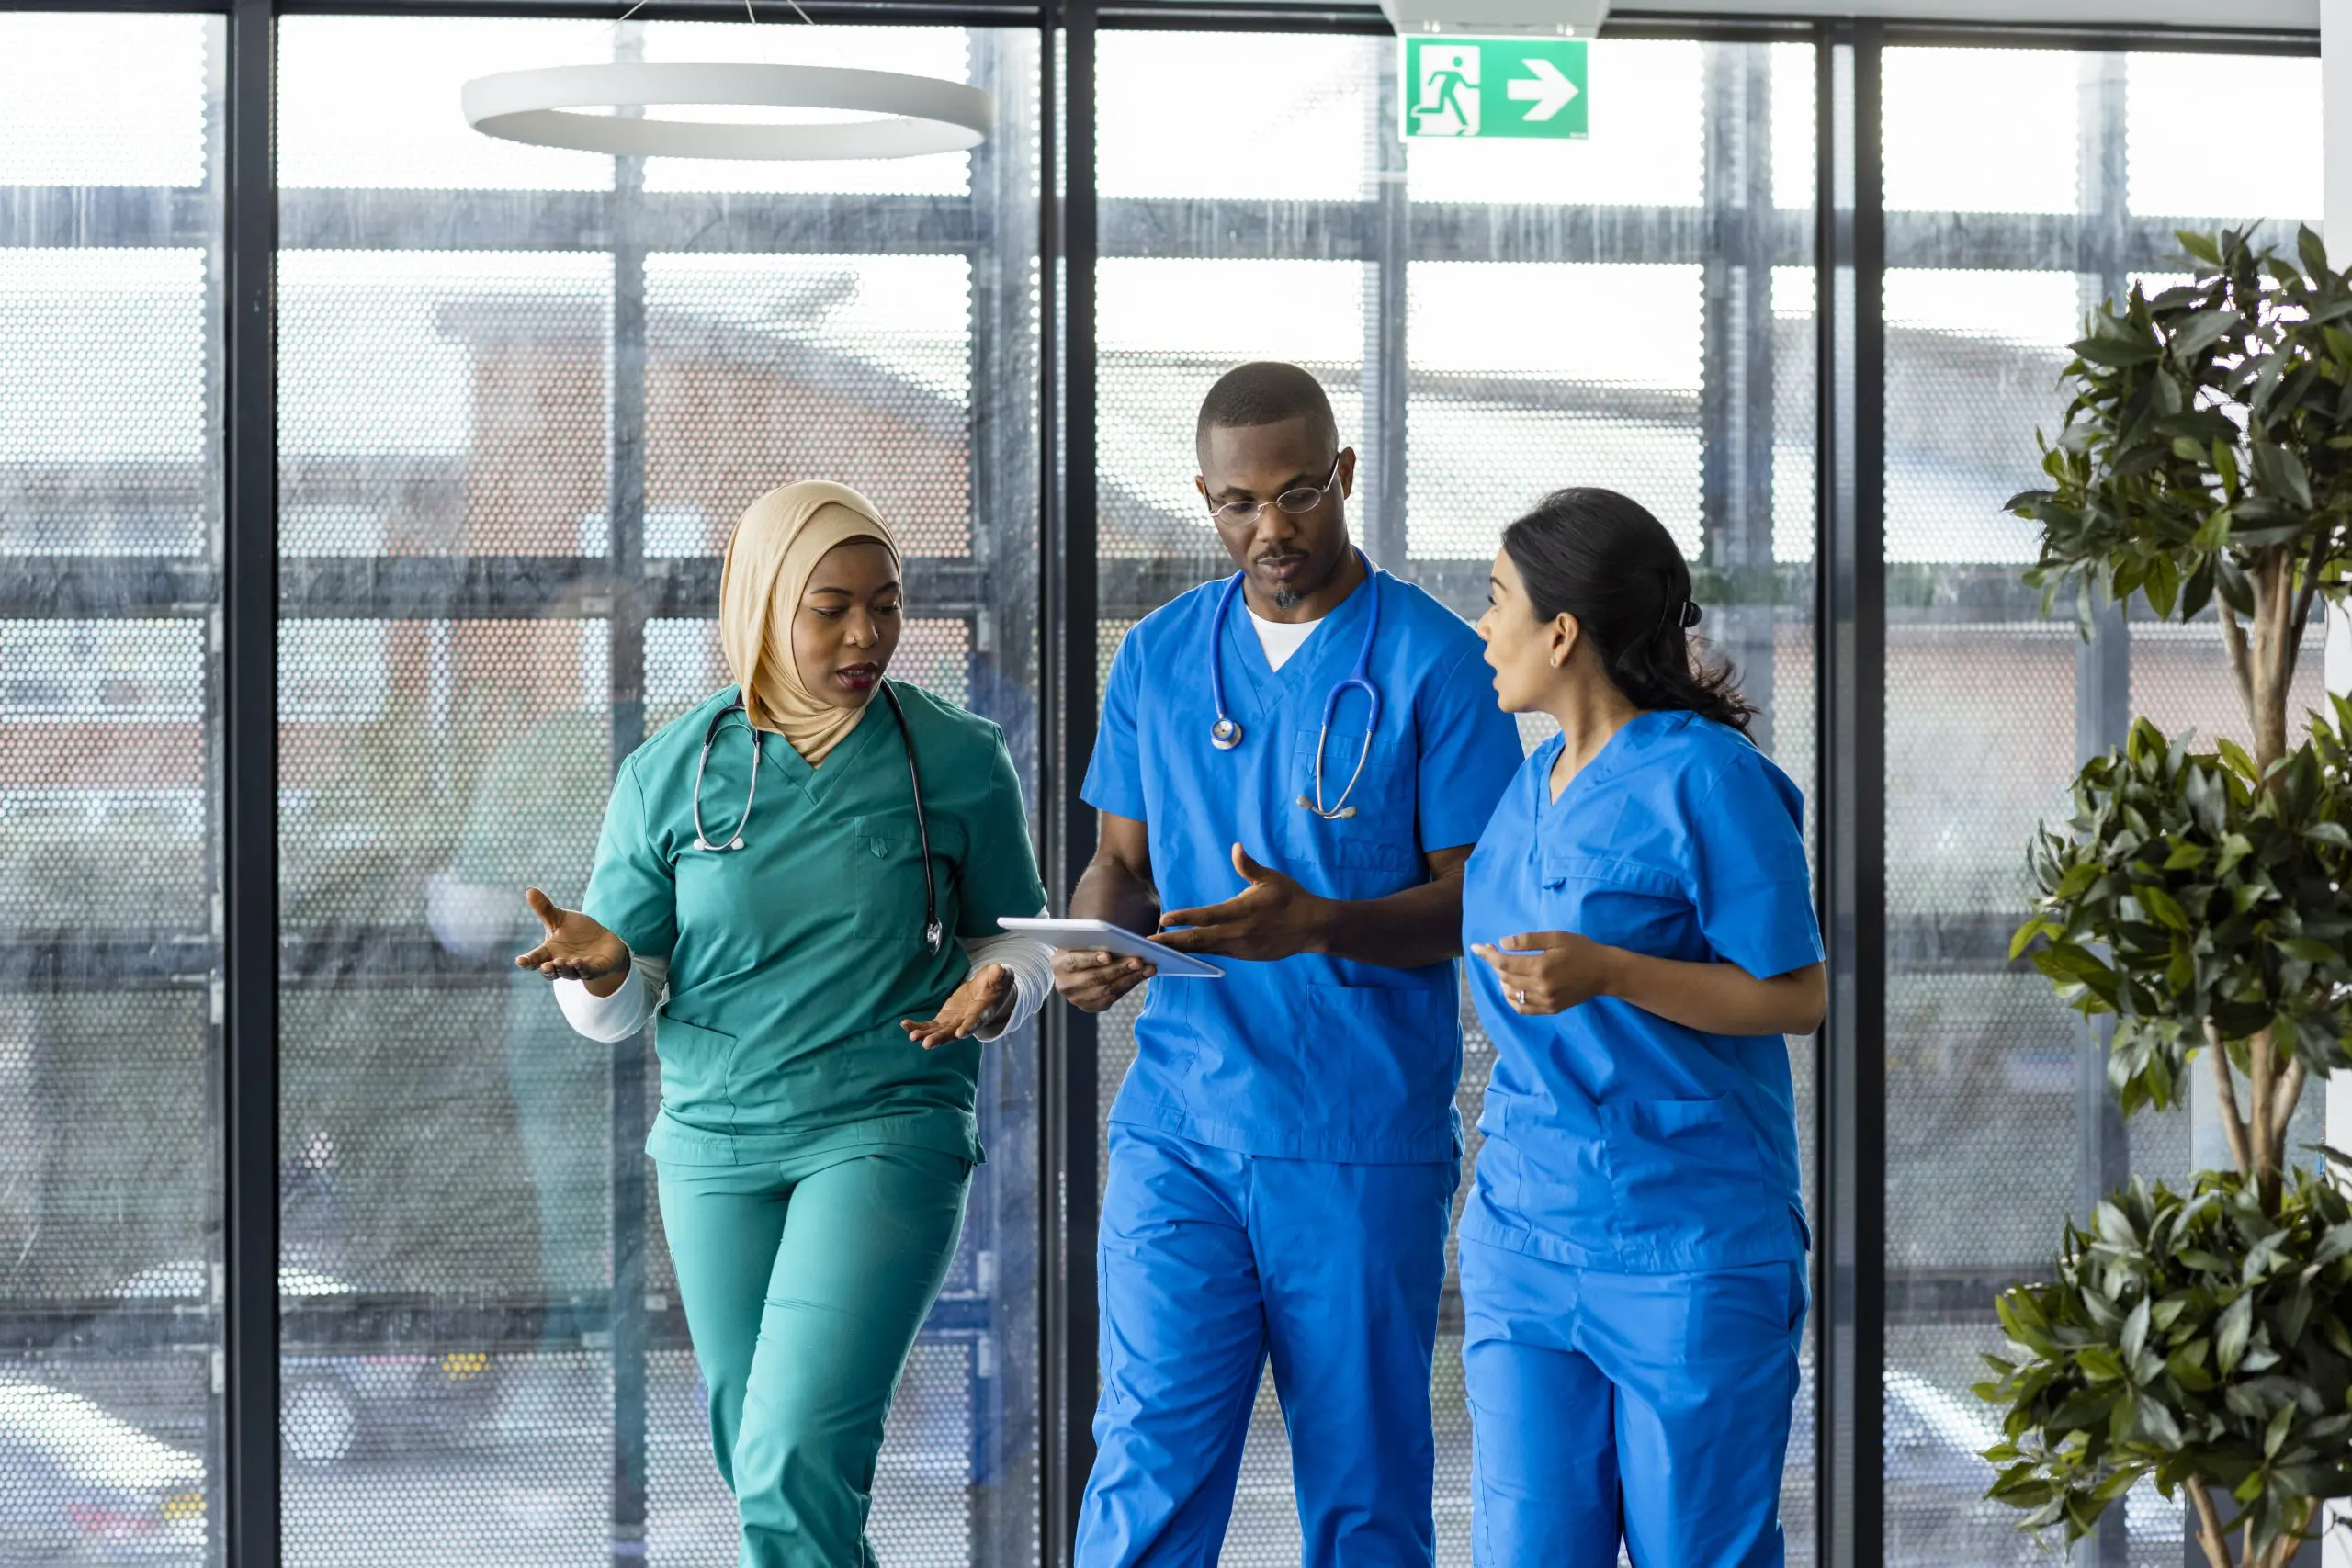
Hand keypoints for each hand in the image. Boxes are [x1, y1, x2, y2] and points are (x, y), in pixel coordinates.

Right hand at [515, 888, 629, 994]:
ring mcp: (578, 969)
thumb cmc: (577, 932)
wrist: (603, 941)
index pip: (535, 959)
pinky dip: (583, 969)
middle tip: (545, 966)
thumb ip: (545, 909)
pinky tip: (578, 962)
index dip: (527, 961)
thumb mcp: (560, 919)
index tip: (520, 961)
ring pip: (568, 973)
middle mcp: (561, 963)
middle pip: (551, 971)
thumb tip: (530, 890)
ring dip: (564, 969)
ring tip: (561, 962)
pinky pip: (588, 971)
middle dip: (548, 970)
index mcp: (549, 952)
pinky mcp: (595, 969)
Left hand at [903, 963, 1016, 1048]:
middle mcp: (967, 1021)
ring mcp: (954, 1022)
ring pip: (939, 1032)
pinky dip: (918, 1027)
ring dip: (926, 1035)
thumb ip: (998, 974)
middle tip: (926, 1044)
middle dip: (940, 1038)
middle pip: (953, 1032)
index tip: (960, 1034)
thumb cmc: (996, 983)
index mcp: (982, 1011)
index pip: (975, 1021)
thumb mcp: (1001, 976)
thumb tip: (997, 969)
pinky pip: (930, 1025)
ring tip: (912, 1037)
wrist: (989, 992)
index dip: (969, 1027)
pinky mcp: (944, 1019)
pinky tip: (905, 1024)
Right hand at [1052, 948, 1152, 1013]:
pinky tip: (1141, 976)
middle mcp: (1065, 984)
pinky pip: (1112, 998)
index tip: (1108, 955)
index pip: (1074, 961)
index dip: (1091, 959)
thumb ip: (1095, 939)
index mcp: (1059, 964)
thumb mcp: (1082, 941)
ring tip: (1148, 968)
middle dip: (1119, 969)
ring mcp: (1077, 999)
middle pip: (1094, 978)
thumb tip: (1122, 940)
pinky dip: (1128, 986)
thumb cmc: (1083, 947)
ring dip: (1130, 979)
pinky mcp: (1090, 1007)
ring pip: (1107, 991)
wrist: (1077, 966)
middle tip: (1138, 961)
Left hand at [1154, 844, 1327, 962]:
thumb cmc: (1290, 898)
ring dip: (1182, 950)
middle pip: (1199, 940)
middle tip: (1149, 943)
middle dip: (1173, 942)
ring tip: (1160, 950)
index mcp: (1242, 911)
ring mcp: (1241, 948)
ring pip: (1206, 950)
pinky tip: (1185, 953)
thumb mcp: (1270, 878)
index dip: (1184, 918)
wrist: (1312, 927)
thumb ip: (1249, 866)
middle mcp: (1238, 932)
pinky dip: (1199, 954)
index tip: (1164, 919)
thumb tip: (1236, 847)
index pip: (1207, 916)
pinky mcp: (1245, 956)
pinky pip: (1217, 954)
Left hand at [1471, 931, 1619, 1014]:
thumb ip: (1528, 941)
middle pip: (1505, 977)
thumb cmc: (1581, 950)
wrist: (1604, 972)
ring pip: (1511, 993)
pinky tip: (1512, 987)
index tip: (1476, 947)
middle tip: (1494, 951)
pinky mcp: (1550, 1009)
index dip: (1487, 954)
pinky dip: (1512, 998)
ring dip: (1502, 980)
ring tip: (1506, 968)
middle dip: (1495, 963)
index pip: (1504, 963)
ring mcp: (1545, 1001)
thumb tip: (1502, 943)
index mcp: (1541, 967)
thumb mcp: (1556, 937)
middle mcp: (1541, 987)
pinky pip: (1522, 1008)